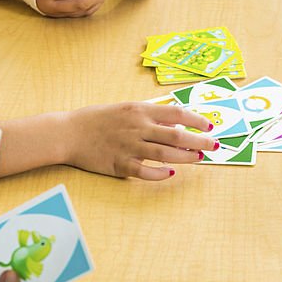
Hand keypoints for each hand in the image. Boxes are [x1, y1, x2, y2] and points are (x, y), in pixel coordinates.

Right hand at [62, 102, 216, 179]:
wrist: (68, 132)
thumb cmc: (97, 119)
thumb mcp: (124, 108)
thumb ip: (148, 115)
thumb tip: (175, 122)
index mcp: (138, 109)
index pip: (176, 112)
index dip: (196, 120)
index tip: (209, 125)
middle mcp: (137, 127)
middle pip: (176, 135)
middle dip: (199, 141)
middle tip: (213, 145)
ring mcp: (129, 147)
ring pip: (165, 153)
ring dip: (186, 157)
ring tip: (199, 158)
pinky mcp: (120, 164)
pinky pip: (146, 171)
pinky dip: (161, 173)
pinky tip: (171, 173)